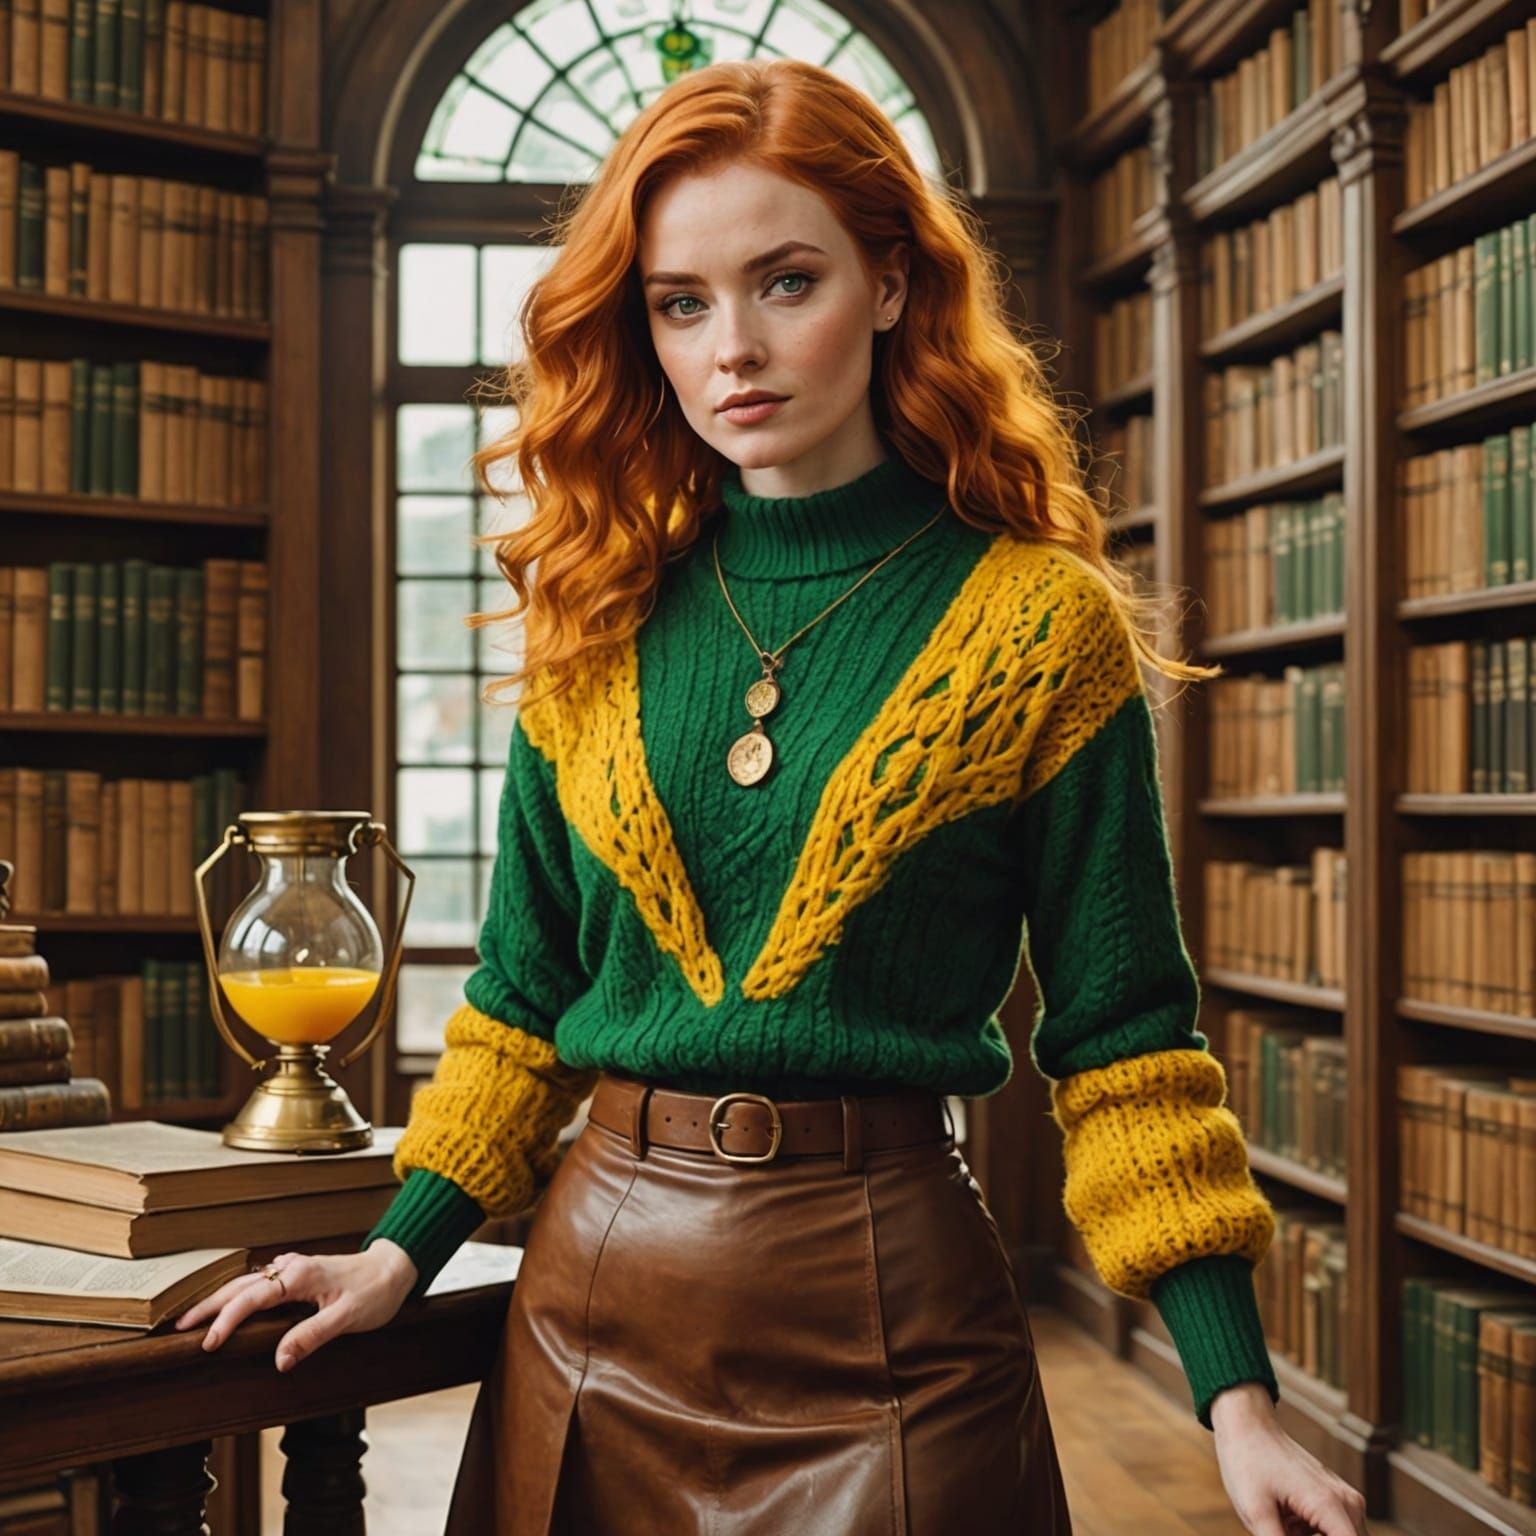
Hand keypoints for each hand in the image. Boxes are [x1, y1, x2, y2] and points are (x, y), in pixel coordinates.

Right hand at [173, 1242, 418, 1372]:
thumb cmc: (375, 1291)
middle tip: (179, 1328)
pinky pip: (260, 1284)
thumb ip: (312, 1336)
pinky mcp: (297, 1275)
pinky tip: (230, 1308)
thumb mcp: (347, 1318)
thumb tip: (279, 1360)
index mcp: (299, 1276)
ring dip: (219, 1300)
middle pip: (239, 1287)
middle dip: (208, 1306)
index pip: (252, 1299)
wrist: (395, 1268)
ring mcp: (293, 1269)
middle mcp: (291, 1268)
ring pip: (247, 1283)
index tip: (208, 1343)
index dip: (227, 1321)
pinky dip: (238, 1296)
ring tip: (194, 1320)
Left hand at [1210, 1382, 1368, 1535]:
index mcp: (1330, 1506)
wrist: (1247, 1425)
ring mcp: (1346, 1501)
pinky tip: (1285, 1524)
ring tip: (1280, 1520)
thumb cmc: (1247, 1464)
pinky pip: (1336, 1535)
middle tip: (1283, 1528)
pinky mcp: (1337, 1502)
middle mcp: (1348, 1504)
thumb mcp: (1256, 1515)